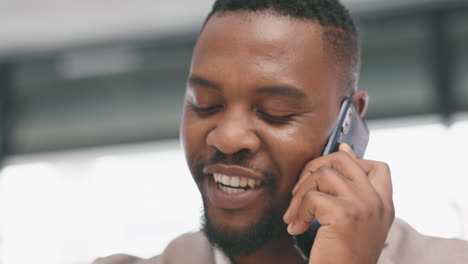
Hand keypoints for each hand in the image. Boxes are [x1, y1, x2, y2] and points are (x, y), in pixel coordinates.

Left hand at [283, 143, 393, 263]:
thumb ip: (352, 187)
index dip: (352, 159)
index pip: (378, 167)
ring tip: (294, 213)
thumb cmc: (344, 256)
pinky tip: (296, 227)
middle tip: (301, 189)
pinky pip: (311, 196)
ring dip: (300, 192)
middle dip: (314, 167)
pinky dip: (297, 211)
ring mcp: (363, 205)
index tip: (331, 162)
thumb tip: (344, 148)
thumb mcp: (355, 220)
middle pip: (344, 160)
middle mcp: (378, 202)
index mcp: (383, 205)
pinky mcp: (344, 214)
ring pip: (322, 174)